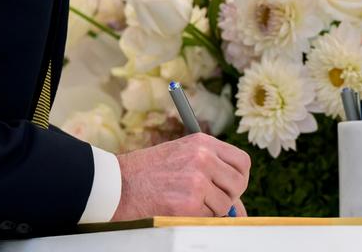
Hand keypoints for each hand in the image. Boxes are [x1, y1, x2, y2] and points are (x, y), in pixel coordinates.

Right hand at [111, 133, 250, 219]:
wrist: (119, 184)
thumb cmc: (149, 172)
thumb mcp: (182, 158)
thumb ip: (211, 172)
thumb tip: (238, 209)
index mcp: (202, 142)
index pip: (242, 161)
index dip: (239, 177)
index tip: (229, 186)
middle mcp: (203, 158)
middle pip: (238, 184)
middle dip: (229, 196)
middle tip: (210, 199)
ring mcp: (197, 181)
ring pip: (224, 204)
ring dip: (209, 209)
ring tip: (185, 200)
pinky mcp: (189, 204)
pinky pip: (208, 218)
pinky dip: (196, 218)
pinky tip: (177, 207)